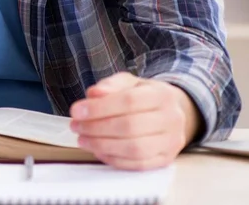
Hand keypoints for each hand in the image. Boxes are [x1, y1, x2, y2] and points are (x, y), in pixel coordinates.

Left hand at [69, 72, 202, 169]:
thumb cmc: (144, 95)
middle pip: (130, 126)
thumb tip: (94, 94)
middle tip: (76, 126)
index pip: (128, 101)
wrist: (171, 111)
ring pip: (134, 149)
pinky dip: (114, 159)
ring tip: (83, 139)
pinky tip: (98, 150)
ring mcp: (172, 142)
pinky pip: (138, 165)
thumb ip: (110, 85)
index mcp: (162, 94)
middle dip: (97, 128)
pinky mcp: (166, 160)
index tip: (77, 111)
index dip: (99, 108)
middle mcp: (171, 119)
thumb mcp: (128, 82)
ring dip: (103, 145)